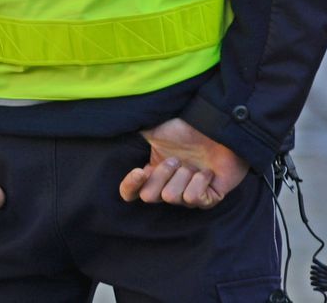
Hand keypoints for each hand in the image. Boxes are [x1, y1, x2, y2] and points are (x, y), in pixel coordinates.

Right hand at [119, 117, 248, 209]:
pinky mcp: (209, 198)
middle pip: (151, 197)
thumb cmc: (187, 128)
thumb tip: (109, 129)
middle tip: (177, 160)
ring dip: (183, 177)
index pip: (131, 194)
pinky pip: (194, 200)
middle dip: (163, 175)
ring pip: (173, 199)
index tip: (141, 170)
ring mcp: (189, 194)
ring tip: (194, 164)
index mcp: (152, 173)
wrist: (217, 127)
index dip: (131, 186)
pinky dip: (199, 183)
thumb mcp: (154, 130)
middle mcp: (168, 186)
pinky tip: (207, 172)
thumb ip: (132, 135)